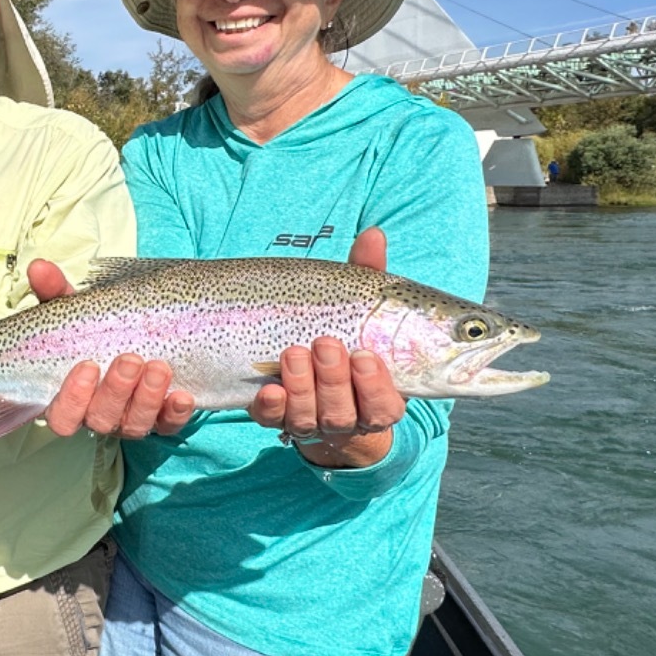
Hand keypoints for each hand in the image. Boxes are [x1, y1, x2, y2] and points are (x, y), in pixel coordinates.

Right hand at [28, 258, 194, 438]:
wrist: (140, 330)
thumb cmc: (96, 325)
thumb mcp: (74, 307)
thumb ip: (54, 290)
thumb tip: (38, 266)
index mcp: (70, 395)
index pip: (62, 414)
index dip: (73, 397)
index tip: (88, 364)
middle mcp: (99, 412)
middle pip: (100, 419)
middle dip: (116, 391)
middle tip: (130, 358)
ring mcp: (131, 417)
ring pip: (135, 424)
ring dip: (147, 399)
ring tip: (159, 366)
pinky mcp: (163, 417)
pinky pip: (169, 425)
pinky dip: (175, 413)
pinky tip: (183, 395)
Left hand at [247, 227, 404, 465]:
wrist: (302, 363)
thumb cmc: (343, 328)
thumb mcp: (356, 302)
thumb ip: (367, 274)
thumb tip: (373, 234)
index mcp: (379, 395)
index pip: (387, 406)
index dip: (377, 388)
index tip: (365, 356)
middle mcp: (347, 414)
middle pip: (345, 413)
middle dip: (334, 380)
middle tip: (324, 343)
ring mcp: (309, 418)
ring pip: (310, 419)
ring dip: (302, 388)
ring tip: (293, 353)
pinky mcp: (274, 416)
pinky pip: (272, 421)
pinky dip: (271, 406)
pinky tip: (268, 388)